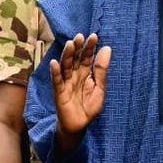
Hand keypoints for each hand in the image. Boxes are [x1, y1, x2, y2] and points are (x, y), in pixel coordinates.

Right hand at [52, 34, 110, 148]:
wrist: (79, 126)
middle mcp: (75, 75)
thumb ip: (102, 70)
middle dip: (77, 48)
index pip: (87, 57)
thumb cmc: (89, 108)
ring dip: (67, 56)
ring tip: (70, 45)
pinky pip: (57, 81)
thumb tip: (107, 48)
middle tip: (80, 37)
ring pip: (66, 67)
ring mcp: (66, 83)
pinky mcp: (59, 93)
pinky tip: (54, 63)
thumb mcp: (100, 88)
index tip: (94, 36)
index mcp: (86, 73)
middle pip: (75, 59)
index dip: (90, 47)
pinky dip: (55, 73)